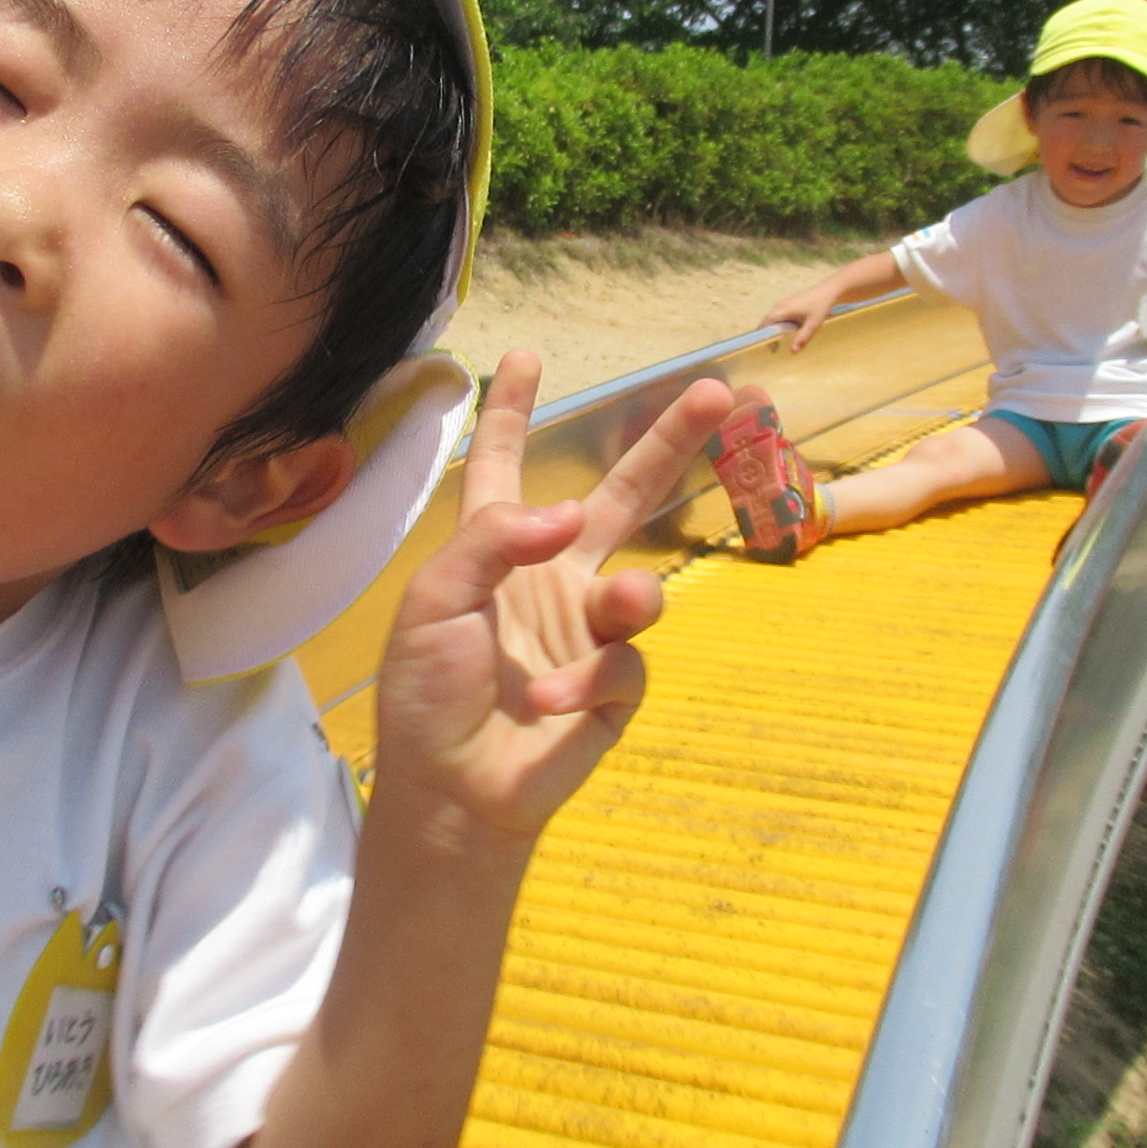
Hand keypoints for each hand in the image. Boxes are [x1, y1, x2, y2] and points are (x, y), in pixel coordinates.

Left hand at [372, 352, 733, 841]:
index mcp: (495, 550)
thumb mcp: (434, 600)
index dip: (513, 412)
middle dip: (669, 445)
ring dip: (629, 598)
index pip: (506, 466)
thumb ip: (493, 540)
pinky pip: (624, 665)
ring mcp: (588, 633)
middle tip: (719, 391)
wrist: (451, 791)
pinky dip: (586, 680)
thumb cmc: (427, 694)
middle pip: (621, 498)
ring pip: (640, 588)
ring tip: (613, 613)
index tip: (524, 356)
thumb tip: (570, 513)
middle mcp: (550, 579)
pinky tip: (547, 704)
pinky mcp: (613, 688)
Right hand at [766, 280, 840, 351]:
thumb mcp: (813, 325)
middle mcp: (781, 305)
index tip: (766, 346)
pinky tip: (787, 331)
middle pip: (768, 320)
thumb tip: (793, 352)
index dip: (763, 334)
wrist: (829, 291)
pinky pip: (779, 314)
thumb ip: (802, 338)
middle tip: (773, 347)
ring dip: (773, 328)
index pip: (766, 322)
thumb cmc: (820, 307)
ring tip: (778, 342)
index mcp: (784, 310)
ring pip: (773, 317)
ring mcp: (784, 303)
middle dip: (767, 333)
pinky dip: (779, 324)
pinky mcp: (789, 303)